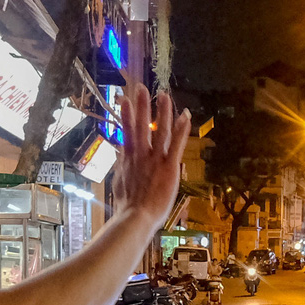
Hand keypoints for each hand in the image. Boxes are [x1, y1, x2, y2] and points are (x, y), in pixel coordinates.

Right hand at [112, 87, 190, 232]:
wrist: (135, 216)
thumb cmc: (127, 206)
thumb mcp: (119, 182)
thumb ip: (121, 166)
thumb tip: (120, 156)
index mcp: (128, 158)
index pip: (127, 131)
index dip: (126, 114)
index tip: (124, 100)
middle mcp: (140, 154)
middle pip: (140, 124)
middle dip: (141, 104)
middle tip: (140, 87)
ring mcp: (155, 159)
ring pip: (159, 129)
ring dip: (162, 110)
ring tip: (164, 94)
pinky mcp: (169, 166)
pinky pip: (177, 143)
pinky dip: (181, 129)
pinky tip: (185, 115)